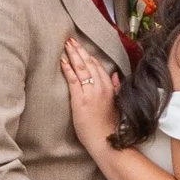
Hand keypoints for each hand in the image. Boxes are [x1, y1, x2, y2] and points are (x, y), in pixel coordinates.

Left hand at [60, 37, 119, 152]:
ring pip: (81, 68)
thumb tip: (115, 75)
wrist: (105, 140)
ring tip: (66, 45)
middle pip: (89, 63)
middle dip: (79, 50)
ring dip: (73, 54)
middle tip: (71, 40)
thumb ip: (115, 87)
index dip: (89, 54)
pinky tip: (63, 60)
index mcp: (109, 87)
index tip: (82, 46)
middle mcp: (101, 87)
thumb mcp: (116, 103)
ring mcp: (90, 92)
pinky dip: (68, 68)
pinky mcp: (80, 100)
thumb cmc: (109, 125)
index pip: (98, 65)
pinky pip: (73, 79)